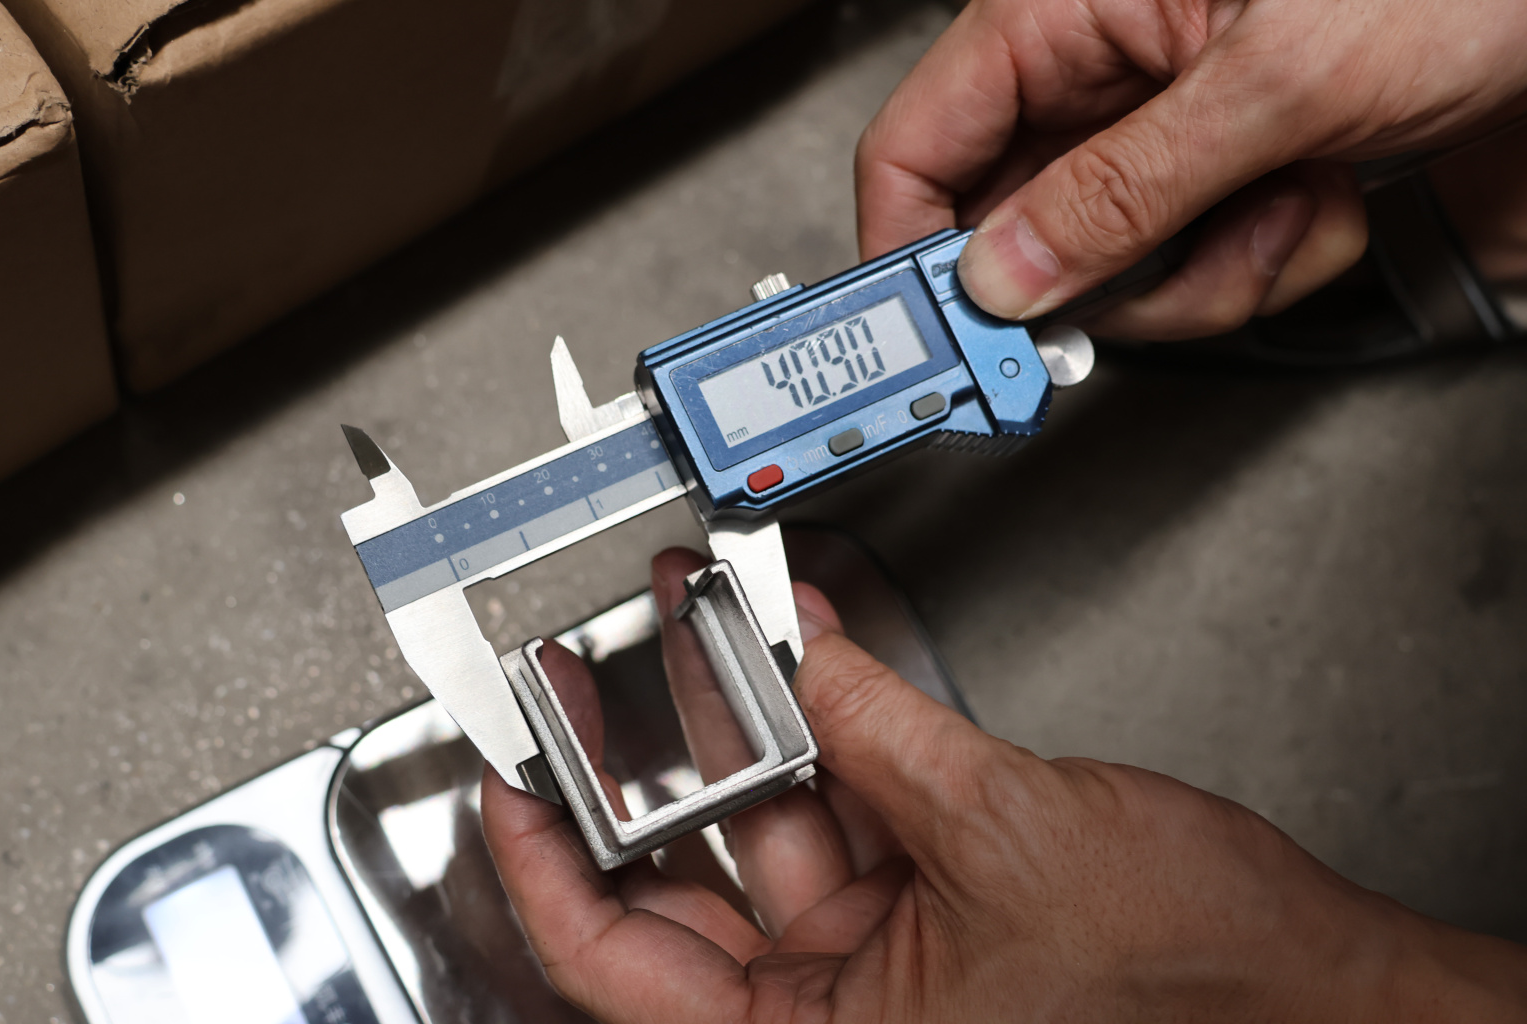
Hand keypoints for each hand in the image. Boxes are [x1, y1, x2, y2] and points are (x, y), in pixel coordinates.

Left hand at [482, 548, 1526, 1020]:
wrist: (1314, 984)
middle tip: (607, 670)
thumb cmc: (1192, 983)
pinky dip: (831, 724)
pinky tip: (806, 645)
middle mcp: (840, 1011)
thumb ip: (886, 729)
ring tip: (702, 624)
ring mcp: (884, 953)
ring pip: (772, 826)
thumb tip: (806, 648)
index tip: (510, 785)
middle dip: (653, 759)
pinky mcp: (934, 897)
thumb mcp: (1007, 831)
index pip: (619, 967)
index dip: (546, 870)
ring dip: (745, 719)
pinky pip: (850, 803)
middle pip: (691, 882)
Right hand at [856, 0, 1526, 338]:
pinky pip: (1199, 270)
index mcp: (1067, 11)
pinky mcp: (1223, 179)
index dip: (911, 250)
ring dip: (1211, 268)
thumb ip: (1122, 189)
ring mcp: (1165, 134)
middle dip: (1102, 278)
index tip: (937, 340)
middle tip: (1138, 295)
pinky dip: (1270, 258)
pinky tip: (1324, 193)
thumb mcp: (1273, 79)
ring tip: (1291, 197)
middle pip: (1018, 228)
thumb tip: (1005, 275)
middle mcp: (1103, 74)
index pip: (918, 146)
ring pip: (1117, 270)